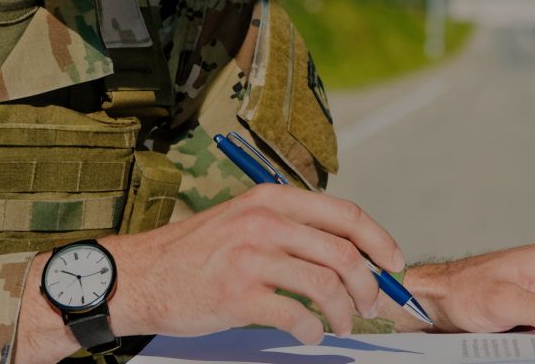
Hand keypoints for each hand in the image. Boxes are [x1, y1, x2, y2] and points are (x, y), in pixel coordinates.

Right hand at [16, 184, 405, 362]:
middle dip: (368, 283)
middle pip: (343, 251)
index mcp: (272, 199)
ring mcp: (250, 257)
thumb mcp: (245, 221)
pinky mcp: (237, 294)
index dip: (379, 240)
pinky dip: (312, 330)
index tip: (394, 264)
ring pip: (325, 284)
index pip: (345, 213)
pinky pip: (295, 315)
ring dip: (344, 311)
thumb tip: (348, 254)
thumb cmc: (197, 253)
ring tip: (343, 325)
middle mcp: (264, 221)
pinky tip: (310, 334)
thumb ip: (291, 229)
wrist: (140, 275)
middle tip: (372, 304)